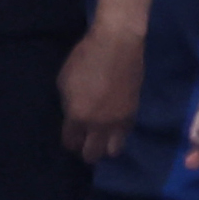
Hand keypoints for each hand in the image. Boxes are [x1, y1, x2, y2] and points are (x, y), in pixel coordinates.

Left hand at [58, 17, 145, 165]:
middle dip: (86, 151)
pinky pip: (125, 135)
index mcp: (77, 116)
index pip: (71, 143)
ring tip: (101, 137)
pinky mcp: (133, 113)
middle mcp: (99, 125)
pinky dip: (118, 135)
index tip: (70, 137)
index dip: (69, 142)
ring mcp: (118, 121)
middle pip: (92, 154)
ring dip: (105, 147)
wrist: (117, 45)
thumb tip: (73, 116)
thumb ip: (68, 105)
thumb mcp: (64, 82)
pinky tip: (113, 128)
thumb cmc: (84, 58)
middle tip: (84, 141)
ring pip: (113, 150)